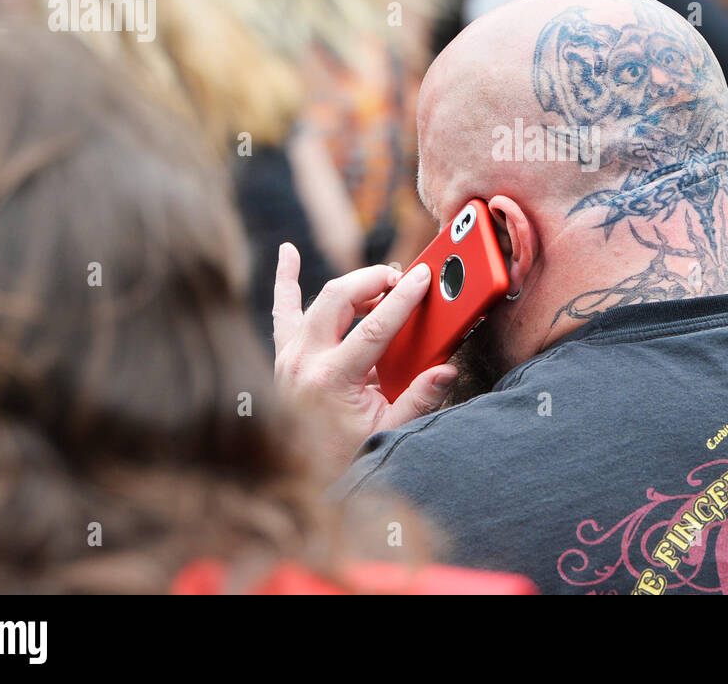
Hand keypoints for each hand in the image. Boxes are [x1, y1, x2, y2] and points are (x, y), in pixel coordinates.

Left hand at [272, 243, 457, 477]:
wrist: (303, 475)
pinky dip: (285, 279)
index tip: (422, 279)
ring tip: (379, 282)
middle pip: (338, 297)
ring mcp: (287, 356)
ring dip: (350, 285)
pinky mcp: (283, 356)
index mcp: (331, 379)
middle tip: (401, 282)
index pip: (374, 325)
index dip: (402, 298)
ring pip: (315, 298)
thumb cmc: (347, 452)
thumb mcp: (389, 429)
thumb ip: (419, 399)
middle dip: (374, 280)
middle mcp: (302, 361)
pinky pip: (282, 309)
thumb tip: (446, 370)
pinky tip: (287, 253)